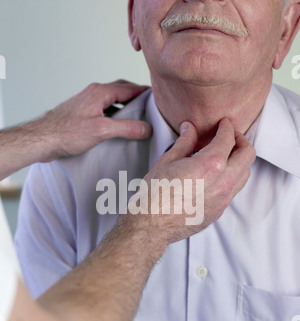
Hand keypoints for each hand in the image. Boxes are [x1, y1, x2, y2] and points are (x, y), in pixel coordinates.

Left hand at [33, 80, 152, 160]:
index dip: (145, 92)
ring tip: (137, 120)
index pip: (129, 87)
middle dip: (136, 98)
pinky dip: (114, 116)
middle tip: (150, 108)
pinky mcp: (82, 114)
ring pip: (112, 101)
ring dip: (125, 108)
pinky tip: (117, 128)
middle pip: (121, 91)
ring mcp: (87, 103)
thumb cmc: (65, 132)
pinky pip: (104, 110)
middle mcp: (93, 94)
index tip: (158, 98)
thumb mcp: (101, 130)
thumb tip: (146, 128)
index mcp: (100, 92)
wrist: (41, 139)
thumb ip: (126, 128)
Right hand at [127, 118, 255, 247]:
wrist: (151, 225)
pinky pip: (234, 190)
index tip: (224, 124)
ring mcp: (223, 199)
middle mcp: (223, 182)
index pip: (229, 138)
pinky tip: (215, 175)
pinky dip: (231, 178)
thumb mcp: (167, 161)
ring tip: (224, 156)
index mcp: (211, 164)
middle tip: (230, 136)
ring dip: (239, 161)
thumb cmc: (155, 194)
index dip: (227, 127)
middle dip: (241, 141)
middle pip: (247, 155)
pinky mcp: (219, 211)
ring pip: (245, 174)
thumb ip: (184, 142)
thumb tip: (190, 129)